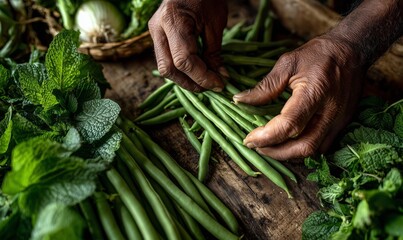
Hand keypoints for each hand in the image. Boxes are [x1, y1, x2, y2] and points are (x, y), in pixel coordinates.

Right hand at [148, 0, 227, 91]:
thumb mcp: (215, 24)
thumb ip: (214, 53)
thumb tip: (219, 77)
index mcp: (173, 21)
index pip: (184, 60)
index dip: (202, 76)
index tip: (219, 83)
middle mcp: (158, 28)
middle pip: (168, 68)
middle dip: (190, 83)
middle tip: (210, 87)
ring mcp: (154, 32)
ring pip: (164, 67)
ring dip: (184, 79)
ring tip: (203, 82)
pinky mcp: (157, 36)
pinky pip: (166, 60)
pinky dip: (180, 70)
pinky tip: (195, 73)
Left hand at [233, 36, 364, 160]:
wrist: (351, 51)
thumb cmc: (317, 55)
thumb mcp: (287, 64)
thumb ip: (265, 87)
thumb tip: (239, 100)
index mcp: (314, 93)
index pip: (289, 125)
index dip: (266, 137)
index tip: (248, 139)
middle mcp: (330, 112)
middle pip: (303, 146)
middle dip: (276, 152)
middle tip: (257, 146)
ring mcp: (339, 121)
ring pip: (313, 151)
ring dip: (288, 154)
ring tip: (269, 145)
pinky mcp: (343, 124)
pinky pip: (322, 146)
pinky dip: (302, 149)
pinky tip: (288, 142)